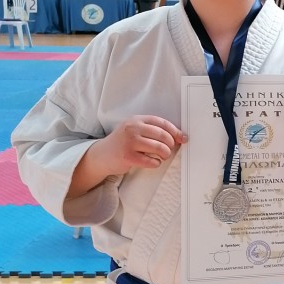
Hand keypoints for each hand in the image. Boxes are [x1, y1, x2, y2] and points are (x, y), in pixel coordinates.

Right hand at [68, 115, 186, 198]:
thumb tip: (179, 136)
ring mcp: (129, 142)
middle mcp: (132, 128)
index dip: (175, 131)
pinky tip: (154, 162)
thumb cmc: (123, 143)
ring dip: (165, 154)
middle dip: (171, 144)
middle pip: (163, 135)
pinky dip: (156, 163)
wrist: (101, 155)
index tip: (183, 138)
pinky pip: (151, 161)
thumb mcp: (134, 130)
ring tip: (162, 156)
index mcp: (136, 120)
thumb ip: (152, 130)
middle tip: (169, 150)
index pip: (162, 123)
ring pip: (159, 148)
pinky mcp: (128, 156)